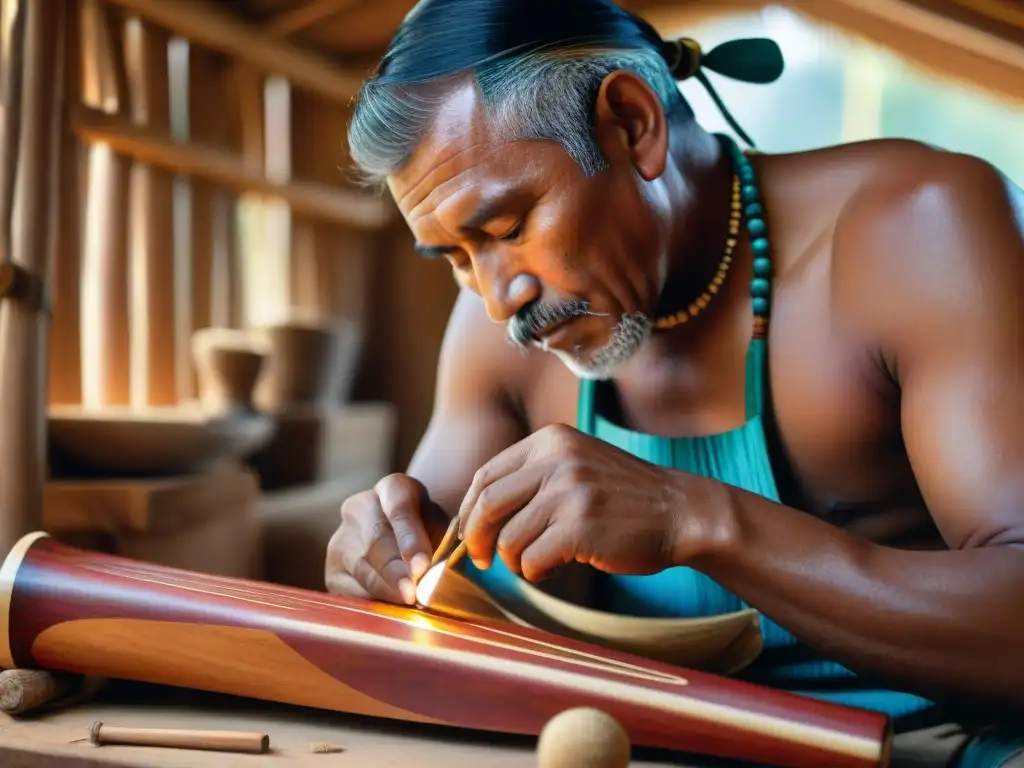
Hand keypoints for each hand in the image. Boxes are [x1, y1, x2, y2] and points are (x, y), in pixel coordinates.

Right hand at [325, 473, 448, 604]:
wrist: (405, 538)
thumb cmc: (431, 531)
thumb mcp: (441, 525)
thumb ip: (442, 542)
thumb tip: (441, 572)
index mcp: (393, 488)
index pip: (399, 506)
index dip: (410, 537)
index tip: (421, 565)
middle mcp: (359, 507)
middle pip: (375, 540)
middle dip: (395, 570)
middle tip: (412, 593)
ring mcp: (340, 539)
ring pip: (361, 567)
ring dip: (386, 589)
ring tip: (406, 605)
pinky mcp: (333, 572)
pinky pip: (350, 590)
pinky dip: (372, 601)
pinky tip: (391, 611)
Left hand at [458, 424, 714, 581]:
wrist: (682, 511)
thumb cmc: (625, 497)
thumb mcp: (577, 465)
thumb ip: (533, 477)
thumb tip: (476, 514)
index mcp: (550, 440)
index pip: (485, 475)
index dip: (469, 510)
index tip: (470, 534)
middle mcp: (556, 460)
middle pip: (486, 504)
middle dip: (475, 538)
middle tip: (480, 559)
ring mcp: (568, 492)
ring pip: (508, 539)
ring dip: (515, 561)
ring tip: (537, 563)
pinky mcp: (579, 528)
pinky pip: (532, 560)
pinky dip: (536, 572)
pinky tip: (555, 568)